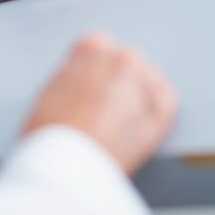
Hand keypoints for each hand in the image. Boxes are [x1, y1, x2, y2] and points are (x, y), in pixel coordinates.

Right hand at [22, 32, 176, 174]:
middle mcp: (121, 59)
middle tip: (102, 102)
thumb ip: (71, 73)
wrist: (66, 170)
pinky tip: (143, 118)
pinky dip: (157, 105)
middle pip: (124, 59)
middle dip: (115, 77)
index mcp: (92, 48)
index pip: (98, 44)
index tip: (89, 79)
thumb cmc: (51, 135)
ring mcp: (144, 84)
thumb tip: (79, 75)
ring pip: (147, 76)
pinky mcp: (160, 113)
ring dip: (137, 90)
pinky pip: (166, 99)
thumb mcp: (48, 91)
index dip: (91, 66)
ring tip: (119, 116)